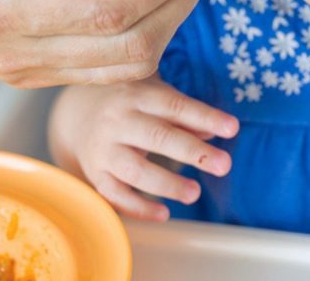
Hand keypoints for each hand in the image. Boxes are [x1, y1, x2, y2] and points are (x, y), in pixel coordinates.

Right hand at [50, 77, 239, 220]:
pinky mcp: (95, 173)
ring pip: (135, 170)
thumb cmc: (131, 103)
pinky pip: (116, 195)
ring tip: (195, 194)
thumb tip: (214, 131)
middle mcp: (117, 120)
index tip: (232, 129)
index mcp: (137, 95)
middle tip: (224, 165)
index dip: (205, 116)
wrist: (76, 114)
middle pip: (157, 137)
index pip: (174, 106)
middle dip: (193, 152)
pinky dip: (139, 208)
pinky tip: (164, 214)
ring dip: (167, 184)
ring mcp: (104, 148)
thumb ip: (185, 113)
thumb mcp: (155, 96)